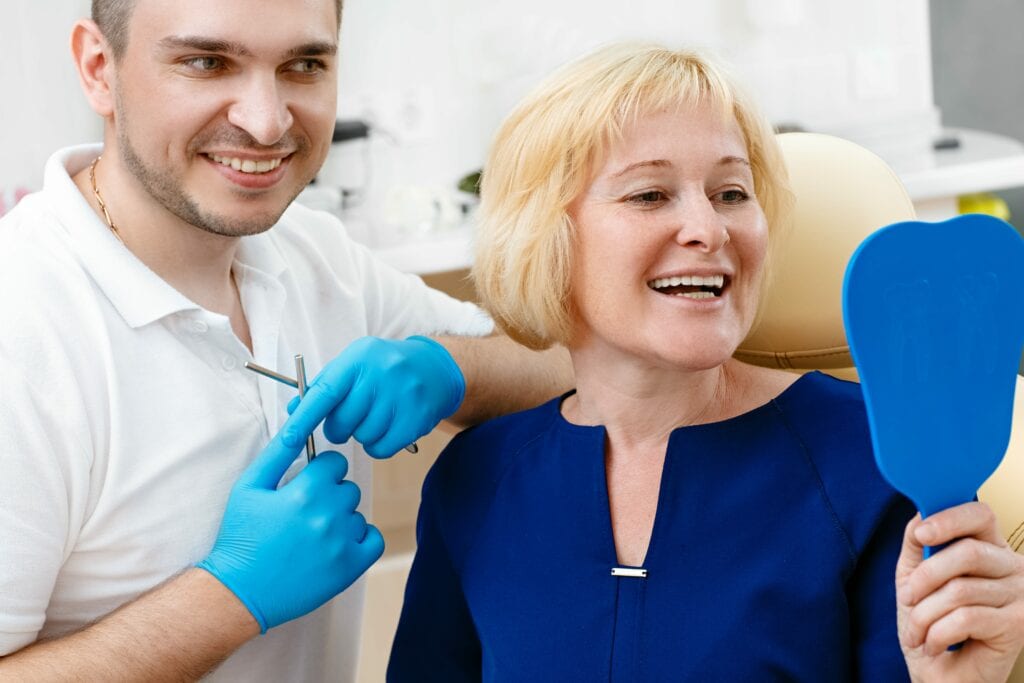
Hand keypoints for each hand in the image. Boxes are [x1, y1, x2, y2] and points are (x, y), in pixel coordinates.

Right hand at [196, 423, 384, 632]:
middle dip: (330, 496)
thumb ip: (278, 453)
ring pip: (358, 515)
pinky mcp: (350, 568)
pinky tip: (338, 545)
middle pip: (349, 488)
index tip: (306, 486)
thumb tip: (299, 424)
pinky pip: (374, 540)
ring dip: (342, 521)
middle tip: (304, 514)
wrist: (239, 592)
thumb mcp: (249, 487)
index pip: (336, 462)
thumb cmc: (241, 537)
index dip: (321, 472)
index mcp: (306, 492)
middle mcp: (328, 515)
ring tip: (312, 536)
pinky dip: (361, 540)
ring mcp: (342, 543)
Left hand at [286, 336, 464, 457]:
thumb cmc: (383, 369)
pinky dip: (378, 445)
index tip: (287, 441)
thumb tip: (294, 413)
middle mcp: (382, 374)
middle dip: (339, 428)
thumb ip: (324, 387)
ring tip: (376, 416)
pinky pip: (382, 449)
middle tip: (350, 418)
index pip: (325, 392)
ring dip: (362, 434)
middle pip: (342, 422)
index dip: (304, 419)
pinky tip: (387, 427)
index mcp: (359, 359)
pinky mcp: (416, 418)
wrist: (434, 369)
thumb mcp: (354, 365)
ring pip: (362, 437)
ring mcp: (402, 396)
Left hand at [897, 502, 1023, 681]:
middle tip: (907, 598)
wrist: (942, 675)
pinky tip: (933, 644)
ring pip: (961, 589)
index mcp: (989, 548)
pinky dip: (938, 633)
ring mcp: (1021, 595)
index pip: (980, 515)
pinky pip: (967, 618)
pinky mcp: (1018, 625)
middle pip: (967, 552)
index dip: (950, 519)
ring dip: (925, 614)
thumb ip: (917, 543)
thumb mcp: (914, 576)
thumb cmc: (931, 624)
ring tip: (918, 630)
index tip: (922, 535)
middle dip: (925, 577)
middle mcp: (1013, 567)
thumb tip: (919, 516)